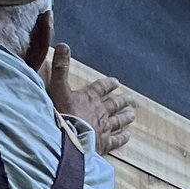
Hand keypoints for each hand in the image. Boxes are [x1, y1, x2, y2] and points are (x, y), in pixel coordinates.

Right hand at [46, 39, 135, 156]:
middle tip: (129, 99)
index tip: (116, 82)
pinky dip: (123, 137)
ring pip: (118, 120)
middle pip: (114, 104)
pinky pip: (117, 140)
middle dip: (121, 100)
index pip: (102, 87)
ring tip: (132, 114)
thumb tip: (64, 45)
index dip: (108, 84)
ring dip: (125, 117)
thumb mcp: (57, 88)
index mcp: (90, 97)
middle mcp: (101, 111)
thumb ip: (60, 68)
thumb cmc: (62, 114)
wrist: (67, 139)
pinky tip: (127, 135)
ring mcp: (104, 128)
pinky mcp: (104, 144)